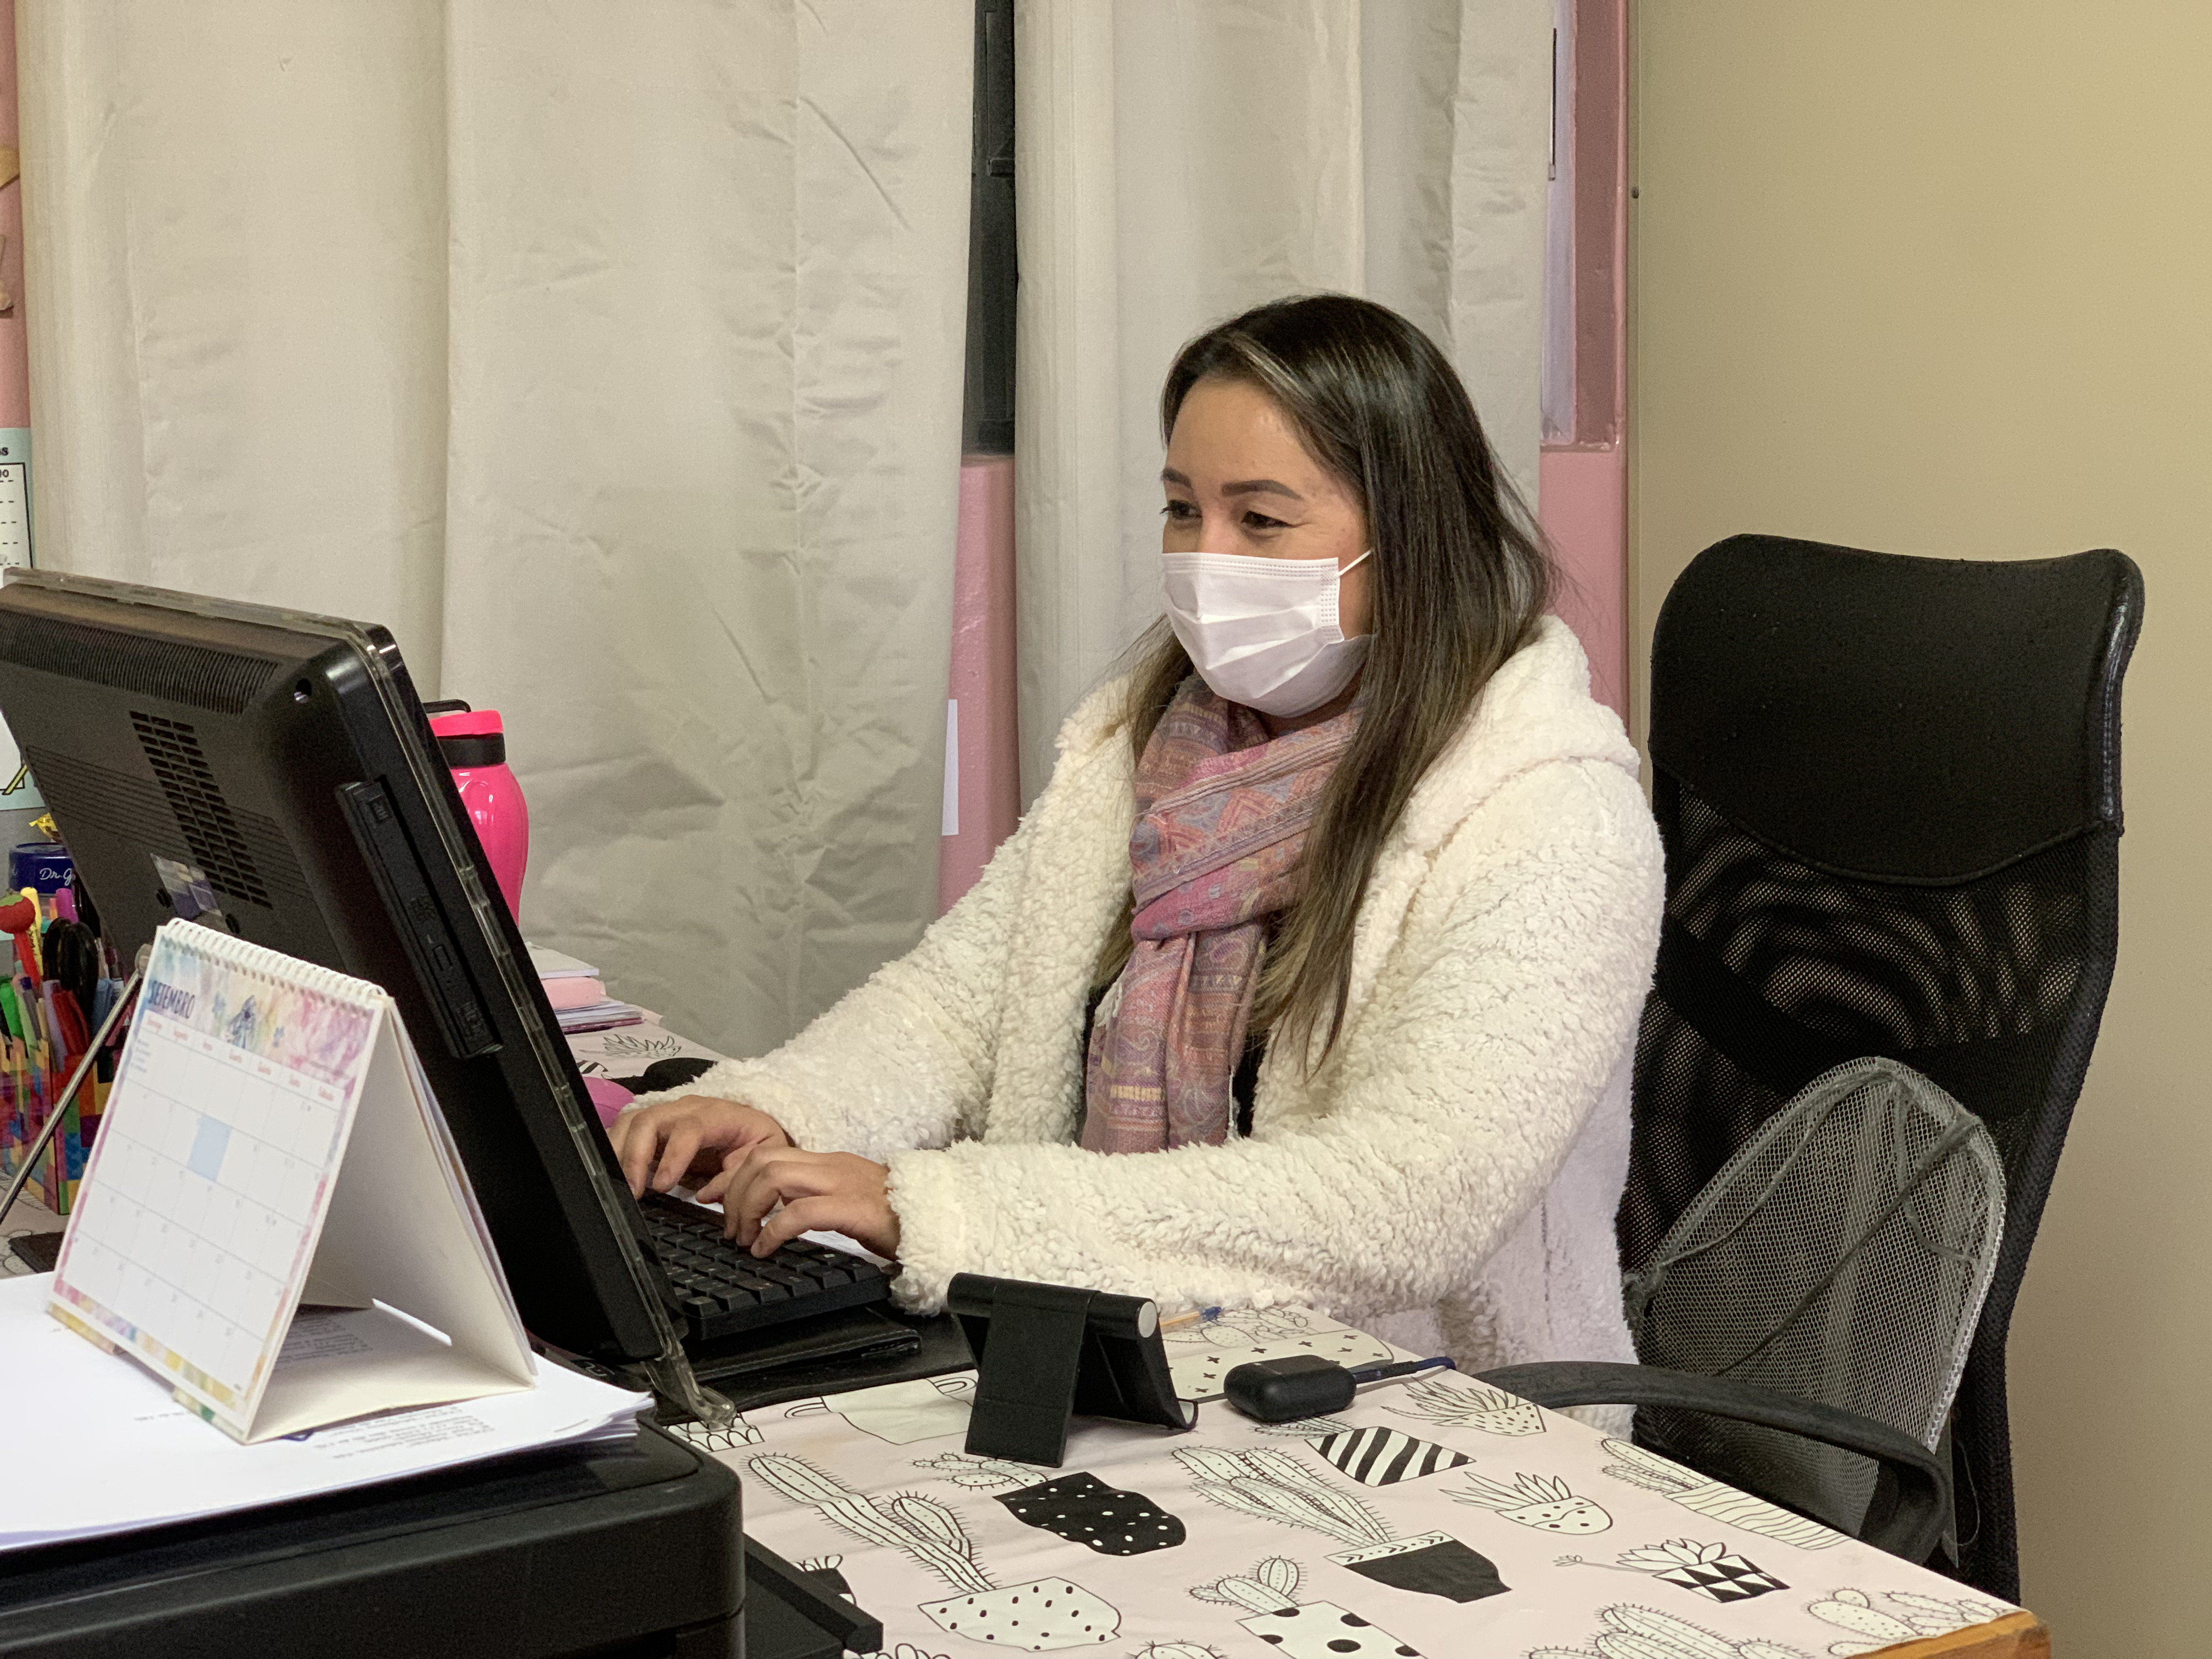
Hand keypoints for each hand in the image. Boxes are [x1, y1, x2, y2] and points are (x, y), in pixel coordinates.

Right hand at [607, 1093, 792, 1198]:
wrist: (752, 1124)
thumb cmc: (756, 1140)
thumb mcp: (763, 1156)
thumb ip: (738, 1176)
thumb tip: (707, 1195)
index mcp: (718, 1114)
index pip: (689, 1128)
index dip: (673, 1156)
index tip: (663, 1186)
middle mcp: (687, 1108)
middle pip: (650, 1120)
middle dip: (636, 1156)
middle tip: (633, 1191)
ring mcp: (666, 1113)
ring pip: (631, 1122)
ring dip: (620, 1152)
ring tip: (620, 1186)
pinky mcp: (653, 1124)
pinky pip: (625, 1128)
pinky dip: (615, 1148)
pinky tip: (615, 1172)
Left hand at [707, 1145, 899, 1259]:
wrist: (938, 1221)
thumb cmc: (893, 1217)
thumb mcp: (843, 1201)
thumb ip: (812, 1198)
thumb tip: (774, 1214)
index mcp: (825, 1163)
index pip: (765, 1153)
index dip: (732, 1178)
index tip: (715, 1204)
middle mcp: (830, 1166)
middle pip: (761, 1160)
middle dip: (734, 1194)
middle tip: (731, 1230)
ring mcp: (842, 1184)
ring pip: (773, 1176)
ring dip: (748, 1209)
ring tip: (745, 1239)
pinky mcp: (853, 1209)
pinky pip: (800, 1212)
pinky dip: (773, 1231)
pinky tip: (766, 1249)